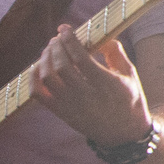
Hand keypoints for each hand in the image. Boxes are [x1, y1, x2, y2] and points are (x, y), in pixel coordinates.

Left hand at [30, 24, 150, 146]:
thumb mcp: (130, 74)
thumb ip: (116, 53)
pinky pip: (38, 94)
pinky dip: (33, 78)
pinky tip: (38, 67)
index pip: (81, 57)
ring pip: (48, 78)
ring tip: (49, 50)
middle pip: (61, 66)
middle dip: (56, 47)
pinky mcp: (62, 113)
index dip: (70, 40)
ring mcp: (72, 106)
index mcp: (107, 84)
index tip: (65, 29)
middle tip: (57, 38)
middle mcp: (87, 96)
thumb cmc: (129, 99)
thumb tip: (99, 36)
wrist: (123, 134)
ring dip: (44, 59)